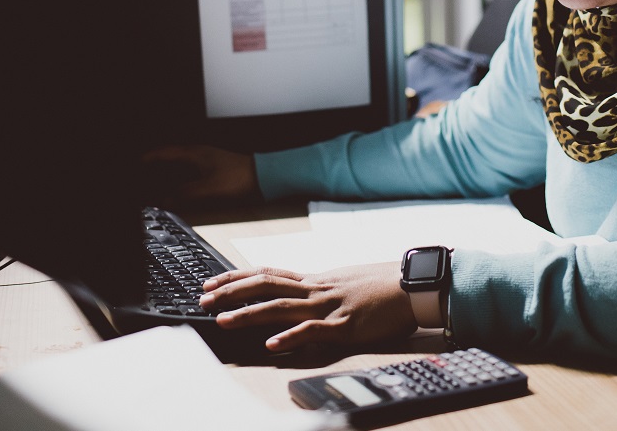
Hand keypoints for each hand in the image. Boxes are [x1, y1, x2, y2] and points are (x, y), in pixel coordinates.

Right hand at [140, 144, 257, 205]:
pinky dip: (177, 176)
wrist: (264, 177)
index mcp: (194, 153)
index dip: (147, 158)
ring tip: (152, 180)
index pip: (164, 152)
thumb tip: (163, 200)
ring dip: (165, 170)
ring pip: (178, 163)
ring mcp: (206, 160)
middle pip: (169, 156)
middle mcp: (198, 153)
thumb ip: (185, 194)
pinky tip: (176, 186)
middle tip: (139, 172)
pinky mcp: (212, 168)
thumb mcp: (208, 188)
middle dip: (153, 163)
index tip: (134, 163)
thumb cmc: (239, 178)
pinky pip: (188, 170)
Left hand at [199, 263, 417, 352]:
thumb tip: (299, 295)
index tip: (211, 280)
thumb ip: (320, 289)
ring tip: (222, 320)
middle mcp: (316, 290)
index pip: (267, 273)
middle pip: (265, 285)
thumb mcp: (344, 281)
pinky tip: (271, 345)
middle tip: (203, 298)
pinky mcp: (344, 326)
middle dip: (231, 292)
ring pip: (280, 307)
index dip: (236, 276)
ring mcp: (329, 307)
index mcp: (315, 280)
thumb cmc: (382, 285)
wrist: (413, 285)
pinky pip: (312, 331)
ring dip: (248, 314)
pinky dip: (289, 337)